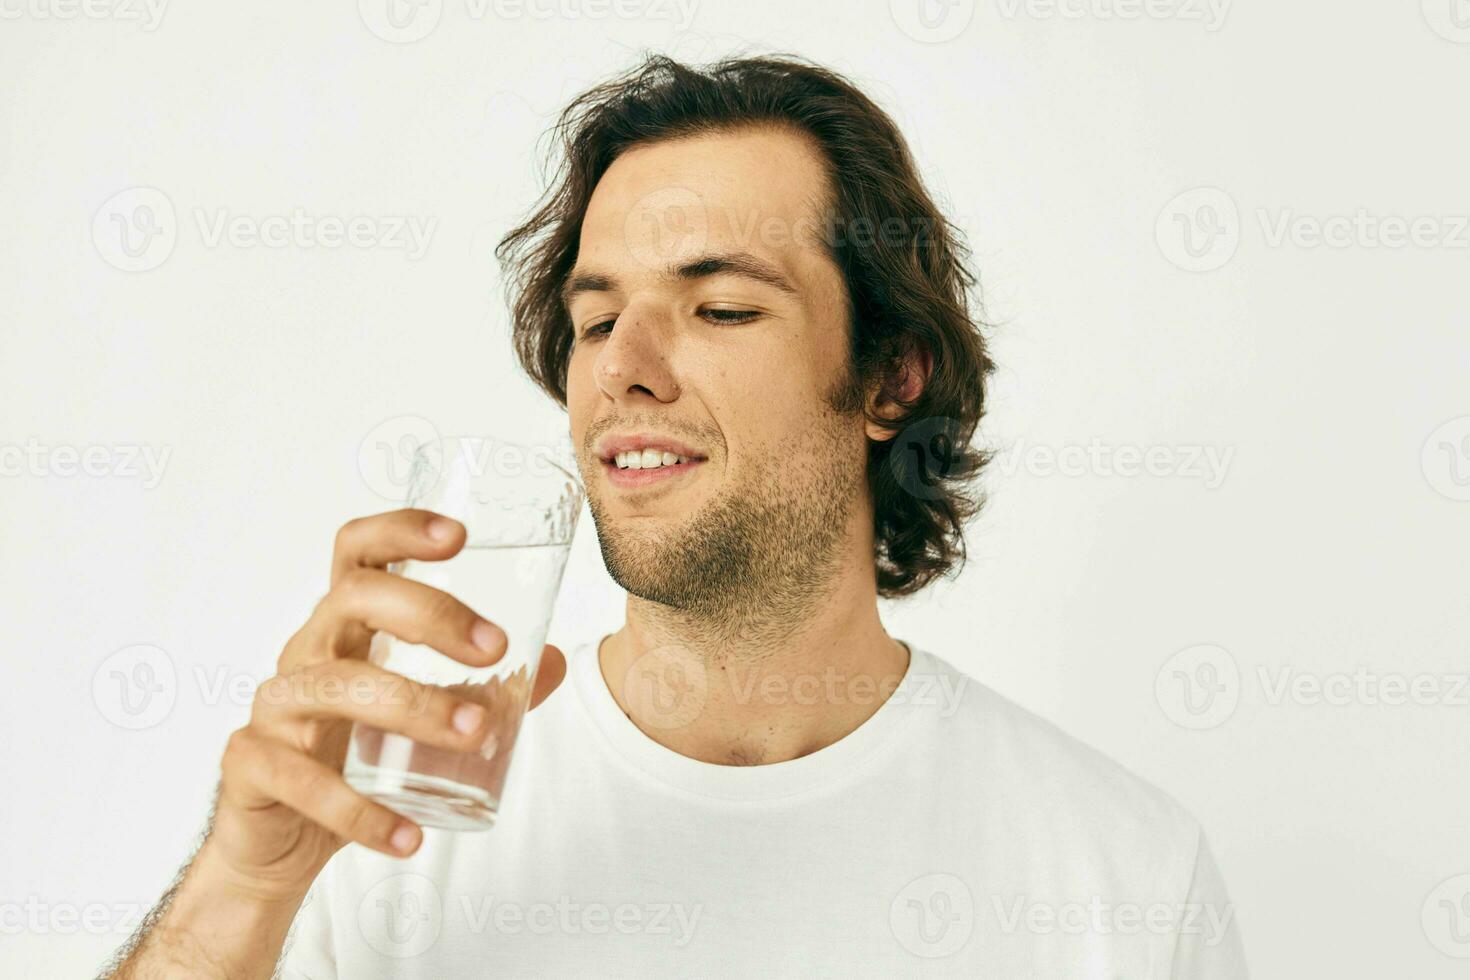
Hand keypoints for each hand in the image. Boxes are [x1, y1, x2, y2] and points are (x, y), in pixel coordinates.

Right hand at [204, 509, 563, 901]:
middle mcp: (305, 653)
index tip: (459, 535)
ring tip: (476, 734)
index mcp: (344, 628)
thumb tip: (552, 662)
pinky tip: (409, 835)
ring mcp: (275, 707)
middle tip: (494, 649)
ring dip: (415, 706)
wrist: (278, 843)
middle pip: (355, 598)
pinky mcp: (252, 766)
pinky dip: (362, 813)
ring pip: (338, 685)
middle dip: (430, 614)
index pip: (358, 554)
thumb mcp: (424, 717)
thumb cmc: (351, 758)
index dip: (400, 530)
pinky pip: (306, 783)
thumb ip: (486, 690)